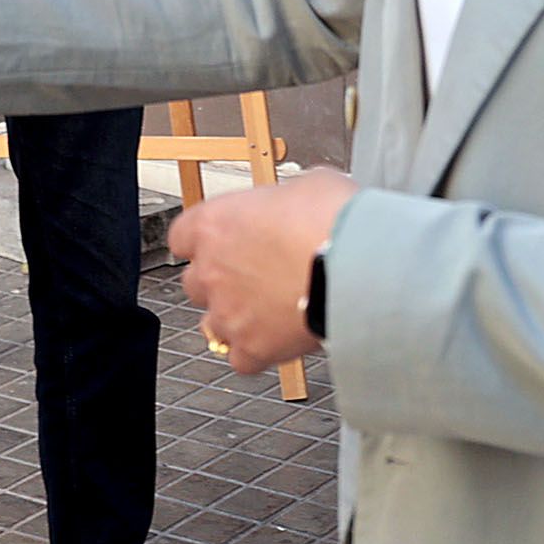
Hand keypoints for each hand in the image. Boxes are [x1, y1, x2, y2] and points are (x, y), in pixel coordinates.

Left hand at [168, 171, 353, 374]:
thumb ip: (288, 197)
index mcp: (215, 224)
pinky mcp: (252, 347)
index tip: (223, 242)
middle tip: (257, 276)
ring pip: (212, 324)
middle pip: (196, 282)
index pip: (183, 236)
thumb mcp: (310, 184)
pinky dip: (257, 352)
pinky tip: (278, 340)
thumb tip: (299, 200)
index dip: (204, 241)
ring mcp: (228, 312)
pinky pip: (241, 358)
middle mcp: (212, 269)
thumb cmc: (335, 220)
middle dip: (222, 281)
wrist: (360, 266)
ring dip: (234, 319)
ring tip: (268, 312)